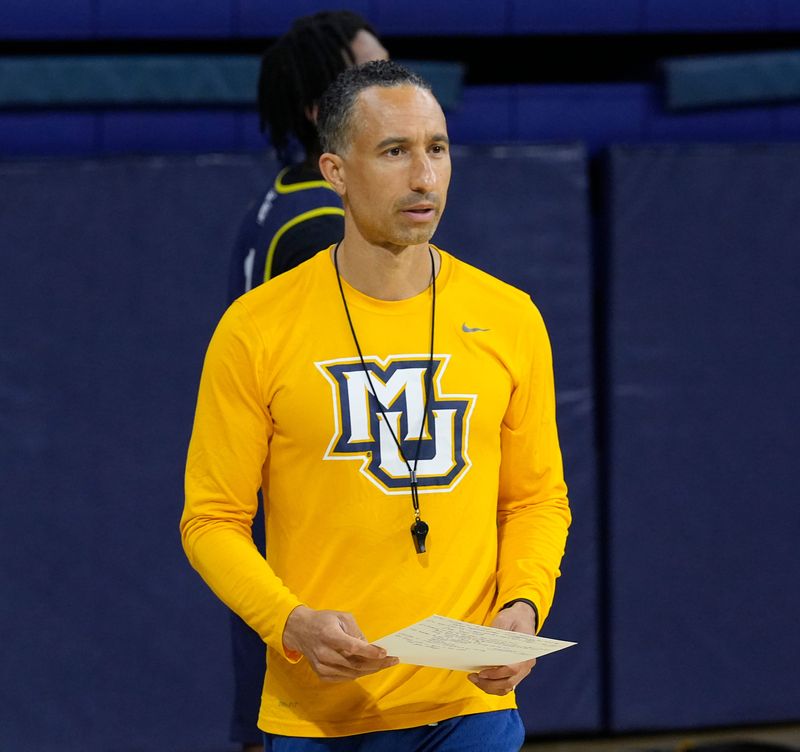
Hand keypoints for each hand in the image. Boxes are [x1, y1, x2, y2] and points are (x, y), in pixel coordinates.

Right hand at [282, 605, 397, 681]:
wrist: (299, 630)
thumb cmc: (323, 620)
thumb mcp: (341, 617)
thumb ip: (355, 632)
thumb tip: (369, 647)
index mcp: (329, 636)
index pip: (352, 647)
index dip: (370, 652)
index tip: (385, 653)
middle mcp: (324, 653)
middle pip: (355, 664)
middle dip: (376, 663)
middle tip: (392, 660)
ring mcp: (322, 666)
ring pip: (352, 673)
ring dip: (370, 670)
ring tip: (384, 664)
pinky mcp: (321, 674)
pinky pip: (344, 677)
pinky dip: (358, 673)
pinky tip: (368, 667)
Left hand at [467, 602, 536, 695]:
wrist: (522, 617)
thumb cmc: (513, 618)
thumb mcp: (504, 619)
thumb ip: (495, 632)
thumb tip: (483, 646)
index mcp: (526, 652)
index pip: (512, 669)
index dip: (496, 674)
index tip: (481, 672)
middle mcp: (526, 665)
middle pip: (508, 683)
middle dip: (489, 684)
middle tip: (473, 677)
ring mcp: (522, 670)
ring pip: (506, 688)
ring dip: (490, 687)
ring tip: (474, 679)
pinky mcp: (516, 672)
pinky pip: (505, 685)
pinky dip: (493, 686)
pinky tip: (481, 680)